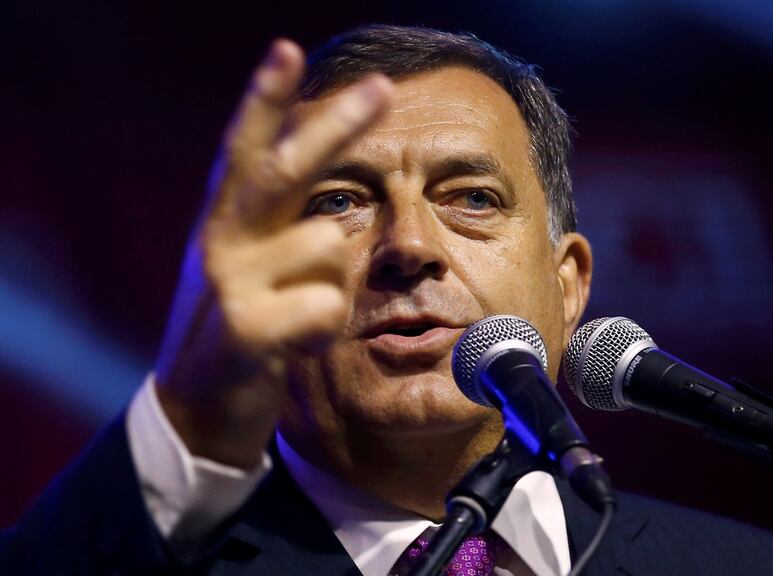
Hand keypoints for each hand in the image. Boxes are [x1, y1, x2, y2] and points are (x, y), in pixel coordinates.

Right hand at [153, 39, 392, 467]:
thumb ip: (286, 229)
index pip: (246, 148)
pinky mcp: (242, 328)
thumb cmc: (242, 329)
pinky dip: (326, 328)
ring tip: (301, 316)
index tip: (287, 49)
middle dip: (338, 124)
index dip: (265, 99)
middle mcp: (222, 237)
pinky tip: (298, 344)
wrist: (196, 411)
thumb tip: (339, 209)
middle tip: (384, 87)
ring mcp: (228, 281)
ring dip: (334, 285)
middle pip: (286, 168)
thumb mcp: (253, 269)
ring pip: (329, 246)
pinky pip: (325, 306)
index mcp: (229, 219)